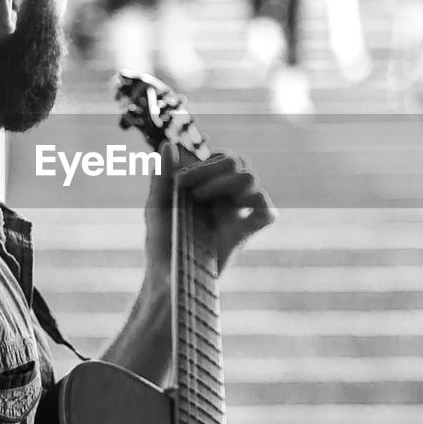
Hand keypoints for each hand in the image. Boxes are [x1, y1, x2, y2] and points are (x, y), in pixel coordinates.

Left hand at [144, 144, 275, 279]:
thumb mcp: (155, 207)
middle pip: (238, 161)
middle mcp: (225, 196)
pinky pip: (267, 212)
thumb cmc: (160, 244)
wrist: (166, 279)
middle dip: (211, 167)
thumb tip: (167, 144)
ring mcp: (237, 214)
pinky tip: (231, 212)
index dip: (203, 161)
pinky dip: (257, 205)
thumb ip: (162, 176)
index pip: (220, 157)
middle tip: (186, 186)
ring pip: (251, 178)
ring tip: (200, 199)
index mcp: (208, 186)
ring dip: (225, 182)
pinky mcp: (245, 234)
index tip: (179, 179)